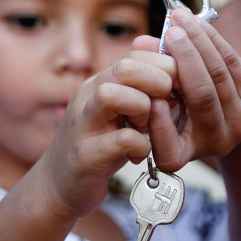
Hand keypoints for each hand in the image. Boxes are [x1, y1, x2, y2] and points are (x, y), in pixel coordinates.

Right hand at [38, 51, 175, 219]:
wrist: (62, 185)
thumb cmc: (100, 145)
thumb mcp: (120, 112)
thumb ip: (141, 90)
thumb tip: (173, 67)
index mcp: (100, 84)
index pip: (135, 55)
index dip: (163, 66)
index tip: (178, 86)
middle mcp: (89, 98)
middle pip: (124, 67)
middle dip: (157, 80)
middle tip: (167, 102)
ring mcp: (84, 125)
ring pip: (110, 94)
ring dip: (142, 107)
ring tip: (146, 125)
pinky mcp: (86, 155)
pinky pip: (120, 140)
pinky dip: (141, 145)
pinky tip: (140, 153)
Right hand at [133, 8, 240, 172]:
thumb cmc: (192, 104)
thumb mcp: (169, 100)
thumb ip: (151, 76)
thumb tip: (140, 43)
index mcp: (186, 151)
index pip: (170, 150)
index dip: (160, 126)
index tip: (150, 99)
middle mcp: (217, 141)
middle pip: (201, 96)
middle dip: (185, 60)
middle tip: (170, 34)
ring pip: (217, 72)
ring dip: (198, 41)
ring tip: (180, 20)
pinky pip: (231, 60)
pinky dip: (211, 37)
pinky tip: (196, 22)